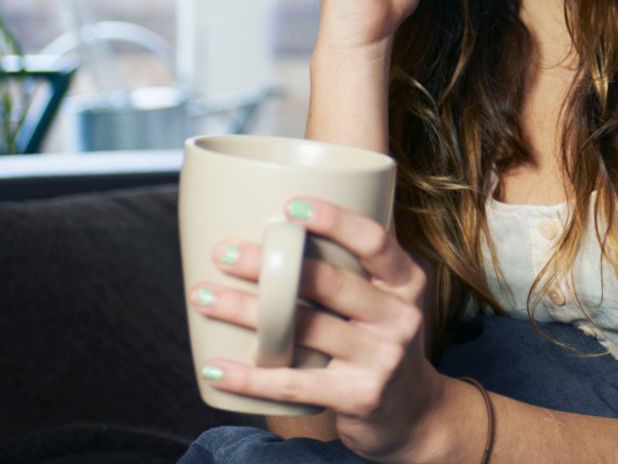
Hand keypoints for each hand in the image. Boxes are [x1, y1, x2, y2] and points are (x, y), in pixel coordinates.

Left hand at [188, 196, 458, 462]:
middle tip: (223, 252)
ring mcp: (380, 359)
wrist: (415, 411)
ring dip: (244, 311)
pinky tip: (214, 368)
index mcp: (407, 281)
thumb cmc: (383, 340)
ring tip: (202, 296)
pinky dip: (248, 377)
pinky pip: (292, 384)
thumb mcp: (390, 298)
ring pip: (301, 329)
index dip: (334, 220)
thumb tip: (289, 219)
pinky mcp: (358, 397)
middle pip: (328, 282)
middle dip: (269, 265)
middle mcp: (400, 317)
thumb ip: (356, 264)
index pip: (374, 241)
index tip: (289, 206)